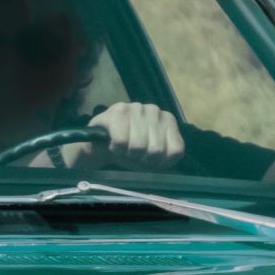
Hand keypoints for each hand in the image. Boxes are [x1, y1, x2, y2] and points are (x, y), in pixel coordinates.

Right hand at [41, 101, 183, 170]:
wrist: (99, 146)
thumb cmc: (128, 152)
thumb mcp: (151, 160)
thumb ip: (164, 161)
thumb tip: (167, 167)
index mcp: (168, 121)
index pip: (175, 150)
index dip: (161, 163)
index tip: (149, 162)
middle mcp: (154, 110)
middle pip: (157, 149)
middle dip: (142, 159)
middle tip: (132, 155)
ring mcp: (137, 107)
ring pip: (139, 145)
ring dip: (128, 154)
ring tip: (123, 149)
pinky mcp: (118, 110)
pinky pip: (122, 140)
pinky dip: (116, 149)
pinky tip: (113, 144)